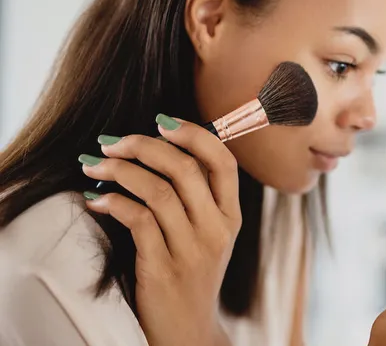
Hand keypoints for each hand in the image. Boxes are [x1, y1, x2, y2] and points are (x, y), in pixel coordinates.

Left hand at [80, 115, 240, 345]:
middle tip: (111, 143)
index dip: (194, 134)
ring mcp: (193, 251)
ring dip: (120, 172)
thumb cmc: (191, 274)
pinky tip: (96, 200)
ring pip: (159, 192)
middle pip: (186, 169)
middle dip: (144, 146)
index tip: (161, 121)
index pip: (223, 162)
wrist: (188, 331)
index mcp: (231, 217)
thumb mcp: (208, 236)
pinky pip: (139, 221)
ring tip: (94, 167)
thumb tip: (160, 149)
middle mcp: (217, 230)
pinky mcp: (164, 269)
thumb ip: (196, 198)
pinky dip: (113, 203)